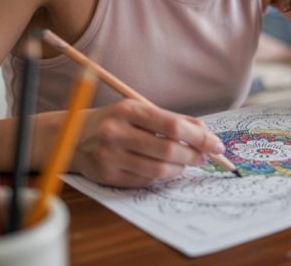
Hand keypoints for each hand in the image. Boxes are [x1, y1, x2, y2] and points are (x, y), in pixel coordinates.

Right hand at [71, 99, 225, 186]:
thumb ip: (171, 119)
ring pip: (159, 168)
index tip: (217, 144)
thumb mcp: (139, 110)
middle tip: (206, 157)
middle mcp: (116, 132)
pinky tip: (164, 167)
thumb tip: (205, 132)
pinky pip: (146, 180)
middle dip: (194, 155)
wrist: (73, 136)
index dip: (199, 137)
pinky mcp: (108, 176)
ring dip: (180, 168)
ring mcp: (110, 156)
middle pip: (167, 149)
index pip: (172, 124)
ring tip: (187, 162)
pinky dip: (161, 175)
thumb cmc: (115, 121)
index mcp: (128, 110)